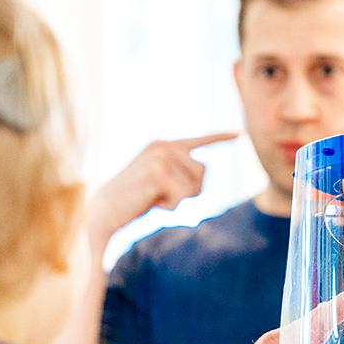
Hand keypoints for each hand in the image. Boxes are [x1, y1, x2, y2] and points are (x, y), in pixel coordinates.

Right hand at [85, 133, 237, 255]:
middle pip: (205, 172)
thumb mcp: (160, 183)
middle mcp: (163, 145)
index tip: (239, 133)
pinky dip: (170, 207)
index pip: (200, 140)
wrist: (103, 211)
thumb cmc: (133, 200)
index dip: (221, 138)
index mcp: (163, 145)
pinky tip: (151, 202)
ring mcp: (160, 156)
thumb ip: (180, 173)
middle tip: (162, 195)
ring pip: (196, 186)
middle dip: (190, 191)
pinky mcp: (158, 172)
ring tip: (154, 197)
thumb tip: (205, 167)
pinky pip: (184, 197)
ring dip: (179, 200)